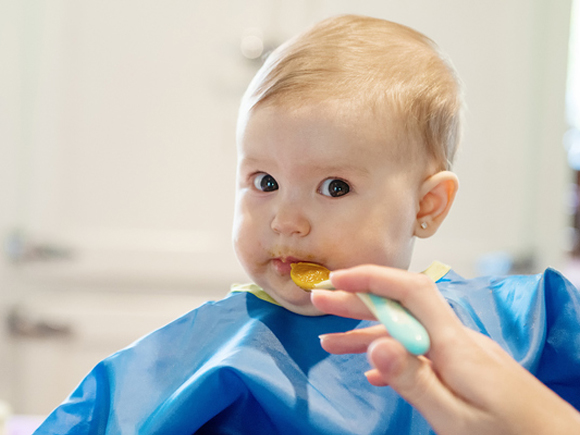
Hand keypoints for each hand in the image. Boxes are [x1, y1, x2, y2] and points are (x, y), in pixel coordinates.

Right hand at [311, 265, 579, 434]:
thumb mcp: (455, 418)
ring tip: (328, 341)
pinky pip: (420, 352)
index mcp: (453, 344)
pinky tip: (371, 370)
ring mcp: (461, 352)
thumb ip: (413, 381)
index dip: (372, 278)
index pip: (411, 291)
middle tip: (317, 300)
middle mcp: (456, 338)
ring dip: (367, 333)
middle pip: (401, 306)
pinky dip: (391, 356)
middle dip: (357, 301)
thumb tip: (374, 345)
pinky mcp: (465, 368)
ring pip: (407, 331)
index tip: (337, 279)